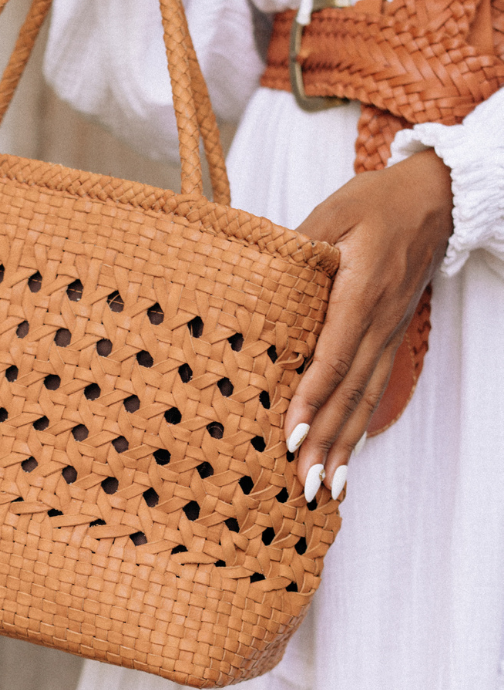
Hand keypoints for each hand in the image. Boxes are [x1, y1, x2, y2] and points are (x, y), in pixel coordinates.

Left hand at [285, 149, 453, 499]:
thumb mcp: (330, 214)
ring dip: (343, 446)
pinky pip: (373, 391)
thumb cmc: (374, 203)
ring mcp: (387, 334)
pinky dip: (359, 428)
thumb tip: (257, 280)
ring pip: (364, 400)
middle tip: (303, 483)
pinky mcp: (388, 338)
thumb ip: (297, 248)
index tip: (290, 434)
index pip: (333, 356)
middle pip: (350, 392)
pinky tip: (347, 458)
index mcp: (360, 292)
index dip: (310, 399)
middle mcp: (377, 323)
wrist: (433, 200)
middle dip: (326, 441)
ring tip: (325, 489)